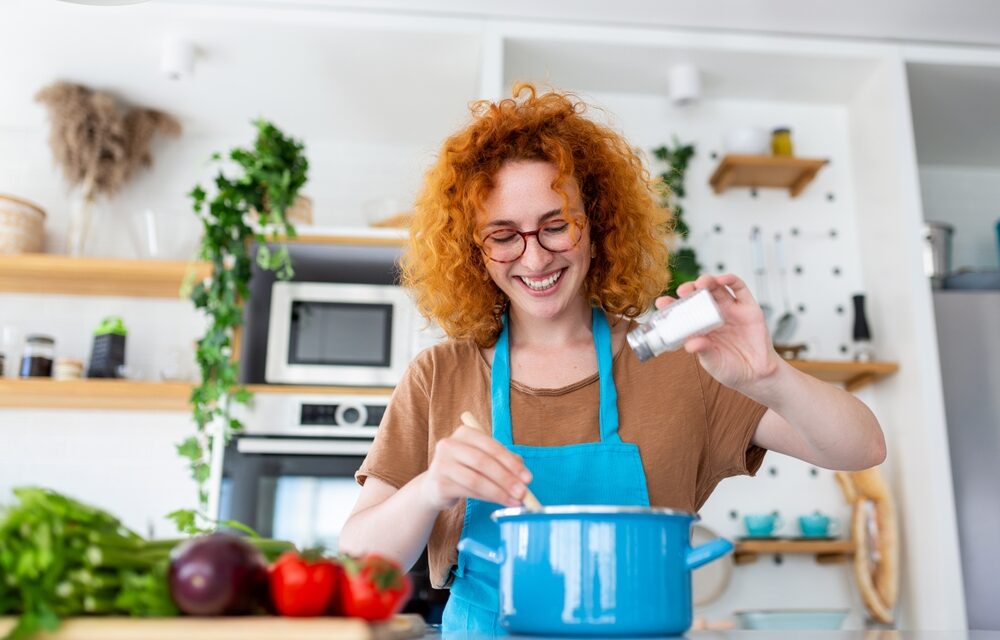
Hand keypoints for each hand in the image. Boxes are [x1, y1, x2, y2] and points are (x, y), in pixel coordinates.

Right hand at [421, 422, 532, 510]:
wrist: (435, 486)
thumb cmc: (465, 469)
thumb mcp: (484, 460)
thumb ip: (504, 462)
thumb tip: (523, 474)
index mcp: (464, 433)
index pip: (491, 446)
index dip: (511, 463)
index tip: (528, 478)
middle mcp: (450, 445)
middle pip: (483, 462)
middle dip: (506, 478)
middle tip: (523, 492)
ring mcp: (442, 464)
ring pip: (476, 479)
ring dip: (499, 492)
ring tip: (514, 501)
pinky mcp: (440, 484)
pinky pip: (468, 492)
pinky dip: (487, 498)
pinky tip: (499, 502)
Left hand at [657, 274, 780, 390]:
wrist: (757, 375)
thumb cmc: (730, 369)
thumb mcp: (713, 362)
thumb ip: (703, 351)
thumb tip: (690, 344)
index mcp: (700, 327)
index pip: (683, 311)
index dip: (672, 305)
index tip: (661, 303)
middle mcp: (714, 315)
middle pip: (699, 295)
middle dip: (689, 289)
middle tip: (683, 290)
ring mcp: (731, 310)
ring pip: (717, 288)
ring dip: (708, 281)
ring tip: (701, 283)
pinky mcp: (748, 308)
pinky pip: (739, 288)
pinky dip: (730, 280)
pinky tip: (722, 279)